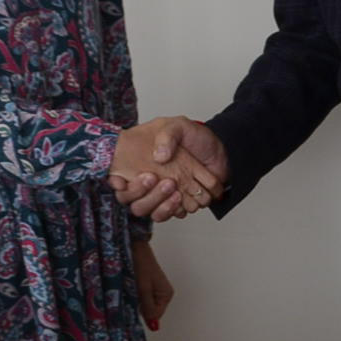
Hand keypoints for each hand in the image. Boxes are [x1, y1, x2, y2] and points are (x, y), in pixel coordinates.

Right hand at [109, 116, 228, 219]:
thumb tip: (160, 156)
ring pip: (153, 213)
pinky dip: (177, 210)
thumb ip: (168, 136)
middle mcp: (150, 184)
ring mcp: (164, 195)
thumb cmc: (194, 137)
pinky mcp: (178, 202)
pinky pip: (171, 214)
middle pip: (138, 204)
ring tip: (177, 193)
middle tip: (167, 183)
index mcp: (142, 165)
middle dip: (150, 197)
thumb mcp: (179, 126)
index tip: (141, 178)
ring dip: (164, 206)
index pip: (122, 184)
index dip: (125, 186)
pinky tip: (184, 199)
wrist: (218, 149)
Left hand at [132, 241, 173, 329]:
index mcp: (166, 295)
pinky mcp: (147, 284)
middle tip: (129, 297)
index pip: (155, 316)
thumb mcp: (143, 289)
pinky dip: (132, 295)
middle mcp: (162, 293)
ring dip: (134, 301)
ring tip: (128, 290)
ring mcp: (155, 289)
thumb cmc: (140, 265)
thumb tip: (154, 327)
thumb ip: (149, 309)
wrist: (133, 245)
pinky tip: (128, 288)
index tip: (131, 308)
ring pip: (143, 304)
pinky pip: (140, 297)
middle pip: (149, 311)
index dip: (142, 315)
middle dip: (137, 308)